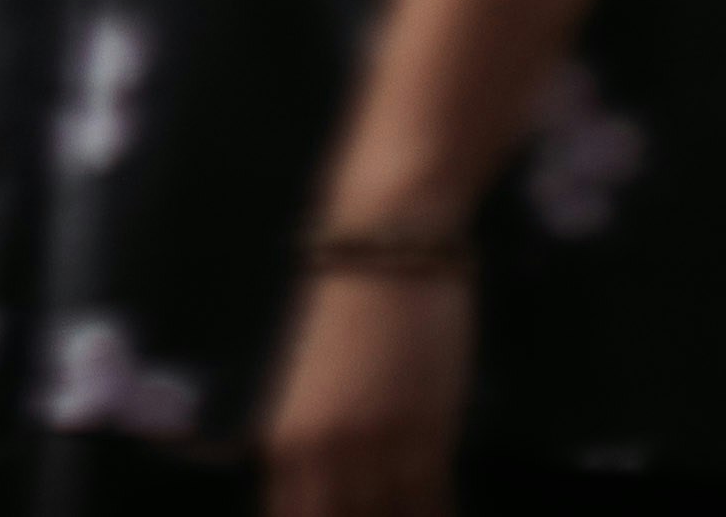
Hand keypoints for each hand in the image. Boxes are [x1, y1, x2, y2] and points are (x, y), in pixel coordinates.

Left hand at [260, 262, 474, 516]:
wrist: (387, 237)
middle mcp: (321, 453)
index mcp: (283, 442)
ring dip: (402, 514)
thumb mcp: (311, 391)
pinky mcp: (426, 435)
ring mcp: (374, 447)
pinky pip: (432, 507)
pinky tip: (442, 508)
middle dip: (366, 515)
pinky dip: (438, 512)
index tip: (348, 509)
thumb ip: (313, 455)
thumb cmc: (348, 311)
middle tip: (388, 502)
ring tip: (414, 503)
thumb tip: (328, 501)